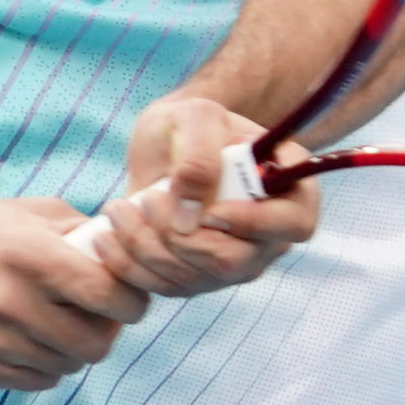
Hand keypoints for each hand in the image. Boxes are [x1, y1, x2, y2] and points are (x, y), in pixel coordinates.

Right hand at [0, 198, 148, 390]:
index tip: (132, 297)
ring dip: (78, 348)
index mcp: (27, 252)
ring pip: (67, 365)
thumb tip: (119, 243)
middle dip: (109, 330)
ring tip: (68, 322)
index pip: (104, 291)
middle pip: (92, 341)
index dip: (131, 299)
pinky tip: (40, 339)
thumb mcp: (20, 212)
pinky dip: (50, 365)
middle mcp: (7, 299)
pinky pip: (37, 381)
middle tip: (105, 315)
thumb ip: (74, 226)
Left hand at [86, 96, 318, 296]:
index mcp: (289, 188)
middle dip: (182, 237)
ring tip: (117, 209)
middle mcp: (269, 235)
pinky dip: (132, 265)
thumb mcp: (195, 117)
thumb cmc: (190, 122)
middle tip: (146, 200)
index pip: (295, 223)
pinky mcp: (199, 278)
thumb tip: (191, 218)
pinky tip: (109, 236)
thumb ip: (199, 155)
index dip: (256, 224)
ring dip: (147, 247)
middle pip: (236, 261)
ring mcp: (235, 262)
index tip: (212, 210)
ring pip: (195, 277)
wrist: (166, 143)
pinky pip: (168, 288)